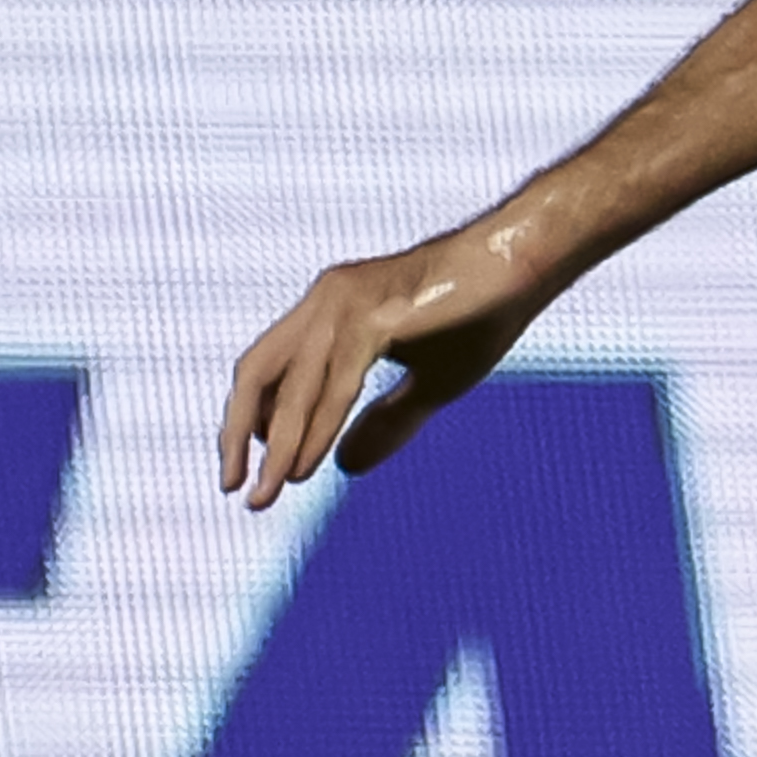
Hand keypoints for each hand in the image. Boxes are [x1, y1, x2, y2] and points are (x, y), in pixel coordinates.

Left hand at [218, 216, 570, 507]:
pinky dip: (315, 428)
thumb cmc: (483, 315)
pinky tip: (304, 467)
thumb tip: (344, 467)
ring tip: (266, 492)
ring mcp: (344, 304)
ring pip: (291, 385)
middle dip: (238, 433)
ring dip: (276, 444)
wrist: (523, 263)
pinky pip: (334, 384)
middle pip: (258, 372)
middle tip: (233, 487)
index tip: (259, 466)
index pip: (271, 368)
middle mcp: (325, 300)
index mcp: (331, 309)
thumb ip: (385, 421)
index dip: (255, 419)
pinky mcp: (372, 317)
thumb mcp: (430, 382)